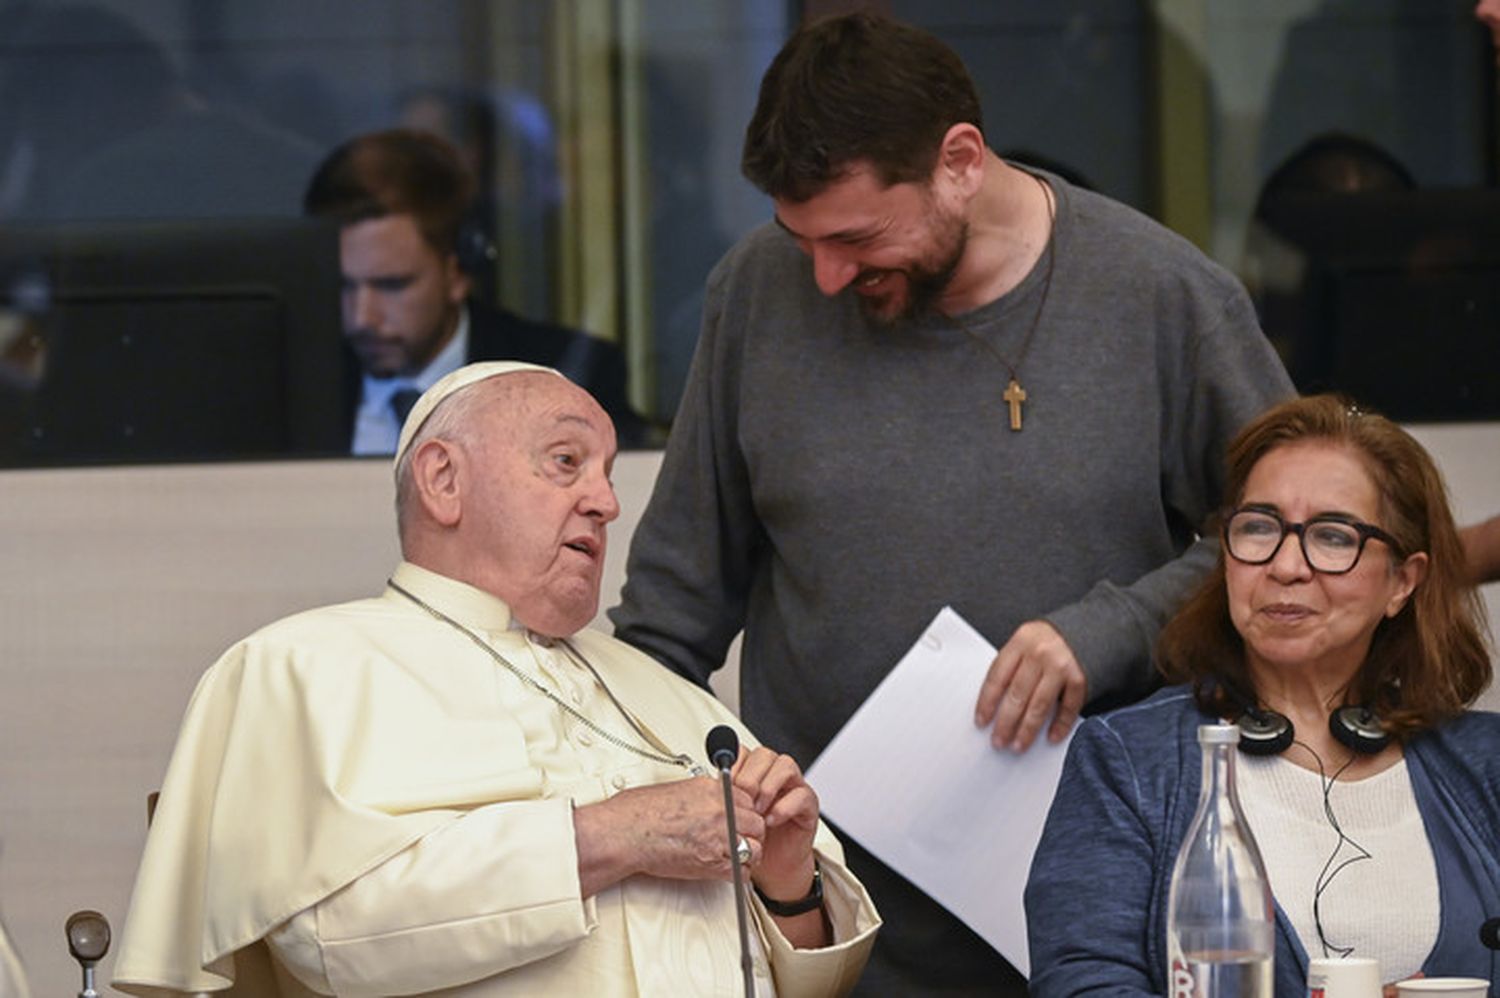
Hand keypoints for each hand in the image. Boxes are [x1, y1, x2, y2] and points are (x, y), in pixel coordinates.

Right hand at [574, 776, 764, 895]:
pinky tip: (731, 871)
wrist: (624, 833)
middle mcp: (719, 811)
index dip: (744, 810)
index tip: (740, 818)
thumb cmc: (638, 812)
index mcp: (710, 789)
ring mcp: (717, 837)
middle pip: (756, 822)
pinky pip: (741, 872)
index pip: (747, 798)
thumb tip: (711, 800)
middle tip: (742, 838)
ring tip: (739, 856)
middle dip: (751, 831)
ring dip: (749, 853)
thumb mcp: (677, 788)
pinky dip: (739, 874)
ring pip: (755, 848)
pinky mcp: (711, 863)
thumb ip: (702, 794)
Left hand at [731, 747, 818, 899]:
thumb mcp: (732, 815)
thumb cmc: (751, 839)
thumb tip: (713, 785)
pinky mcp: (808, 804)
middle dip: (749, 778)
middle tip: (742, 802)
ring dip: (767, 788)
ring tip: (757, 812)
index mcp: (754, 772)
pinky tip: (771, 821)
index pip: (743, 751)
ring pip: (785, 766)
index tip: (725, 786)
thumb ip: (726, 796)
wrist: (771, 865)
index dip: (733, 766)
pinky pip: (801, 794)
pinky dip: (783, 807)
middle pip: (764, 755)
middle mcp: (774, 775)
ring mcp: (793, 786)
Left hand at [973, 620, 1086, 751]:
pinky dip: (1060, 725)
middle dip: (1006, 722)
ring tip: (1018, 745)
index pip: (997, 677)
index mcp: (1020, 643)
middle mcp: (1040, 654)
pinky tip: (1051, 737)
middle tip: (999, 741)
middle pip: (1017, 694)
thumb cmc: (1047, 642)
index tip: (981, 722)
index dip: (987, 702)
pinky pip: (1068, 707)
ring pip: (1040, 705)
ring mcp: (1060, 666)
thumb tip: (993, 706)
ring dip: (1028, 729)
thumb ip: (1010, 667)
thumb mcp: (1023, 644)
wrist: (1086, 630)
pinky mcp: (1080, 679)